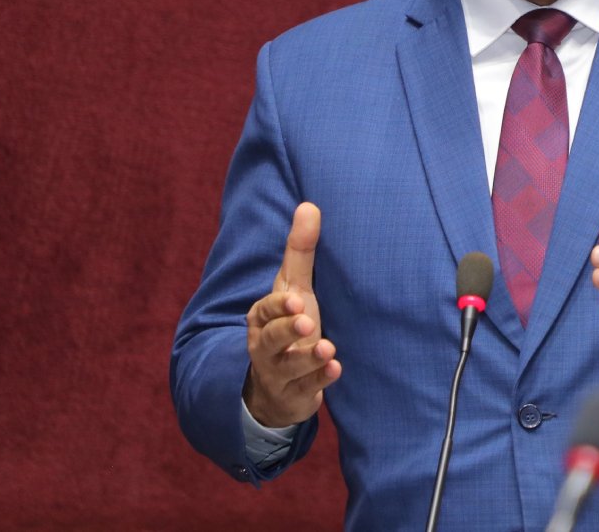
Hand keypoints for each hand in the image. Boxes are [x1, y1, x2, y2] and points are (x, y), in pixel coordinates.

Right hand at [243, 202, 341, 426]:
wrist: (280, 383)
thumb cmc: (291, 324)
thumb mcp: (295, 289)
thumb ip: (300, 251)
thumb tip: (309, 205)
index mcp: (262, 318)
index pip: (264, 310)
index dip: (279, 306)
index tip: (297, 301)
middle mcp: (265, 346)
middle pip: (271, 338)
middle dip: (286, 330)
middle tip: (307, 321)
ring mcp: (280, 373)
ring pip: (289, 367)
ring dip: (308, 358)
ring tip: (328, 349)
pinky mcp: (297, 394)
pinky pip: (306, 389)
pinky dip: (320, 381)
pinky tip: (336, 370)